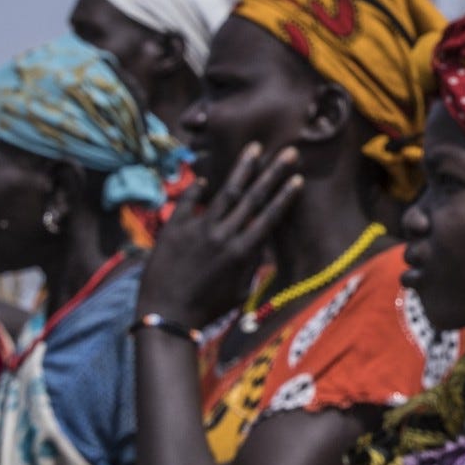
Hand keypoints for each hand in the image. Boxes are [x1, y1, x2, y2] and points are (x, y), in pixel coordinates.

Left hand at [136, 144, 302, 324]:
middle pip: (253, 197)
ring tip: (254, 148)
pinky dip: (197, 189)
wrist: (166, 316)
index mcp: (242, 252)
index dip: (285, 196)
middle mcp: (224, 235)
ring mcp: (198, 228)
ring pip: (225, 192)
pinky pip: (188, 201)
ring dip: (242, 169)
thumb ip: (252, 265)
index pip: (269, 217)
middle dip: (273, 172)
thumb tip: (262, 244)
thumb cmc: (207, 309)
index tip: (297, 178)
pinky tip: (205, 178)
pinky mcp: (174, 228)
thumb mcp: (240, 291)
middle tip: (287, 151)